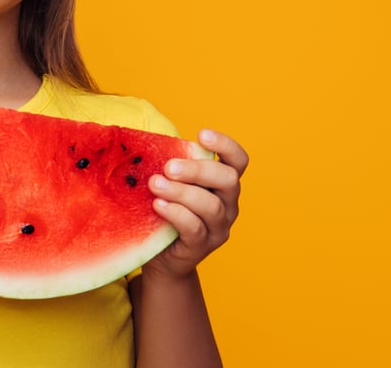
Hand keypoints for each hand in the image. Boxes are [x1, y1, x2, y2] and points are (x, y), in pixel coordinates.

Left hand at [145, 129, 247, 278]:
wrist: (162, 256)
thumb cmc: (167, 209)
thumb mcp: (174, 184)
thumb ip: (173, 167)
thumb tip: (152, 142)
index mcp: (223, 183)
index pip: (238, 160)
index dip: (225, 145)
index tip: (201, 134)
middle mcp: (228, 204)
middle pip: (228, 180)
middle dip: (198, 169)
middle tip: (169, 167)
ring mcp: (218, 227)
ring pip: (211, 206)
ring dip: (182, 192)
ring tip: (155, 184)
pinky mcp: (202, 246)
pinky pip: (195, 228)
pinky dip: (176, 213)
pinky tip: (158, 205)